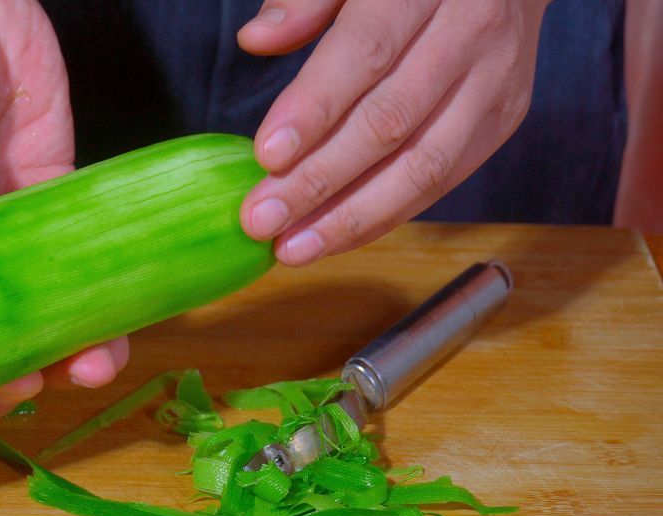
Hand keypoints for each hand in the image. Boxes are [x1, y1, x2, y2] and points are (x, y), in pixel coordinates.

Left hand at [237, 0, 547, 264]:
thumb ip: (306, 0)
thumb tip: (255, 40)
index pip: (365, 52)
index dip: (315, 108)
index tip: (267, 156)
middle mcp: (470, 31)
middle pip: (390, 120)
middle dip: (320, 180)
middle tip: (262, 219)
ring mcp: (494, 80)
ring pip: (423, 165)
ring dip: (352, 217)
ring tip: (294, 248)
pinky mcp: (502, 118)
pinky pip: (441, 180)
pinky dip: (385, 215)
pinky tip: (335, 237)